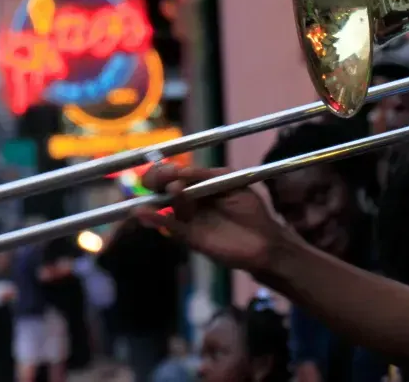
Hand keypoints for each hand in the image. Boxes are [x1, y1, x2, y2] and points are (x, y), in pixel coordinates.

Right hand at [134, 163, 287, 274]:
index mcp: (198, 184)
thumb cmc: (250, 210)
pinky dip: (156, 219)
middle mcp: (188, 200)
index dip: (167, 168)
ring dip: (161, 197)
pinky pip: (169, 226)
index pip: (175, 172)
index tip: (170, 168)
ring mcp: (187, 218)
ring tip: (172, 191)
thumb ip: (207, 176)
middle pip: (162, 187)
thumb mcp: (232, 183)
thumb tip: (181, 170)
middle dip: (156, 179)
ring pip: (166, 205)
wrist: (264, 241)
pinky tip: (143, 213)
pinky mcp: (189, 237)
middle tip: (158, 178)